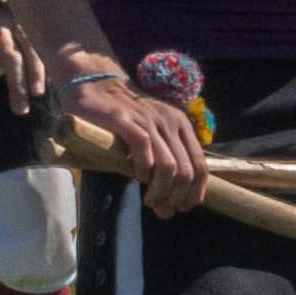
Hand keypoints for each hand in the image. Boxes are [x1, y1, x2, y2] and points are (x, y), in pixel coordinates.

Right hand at [60, 51, 209, 209]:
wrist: (94, 85)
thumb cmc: (123, 118)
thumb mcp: (150, 138)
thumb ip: (160, 168)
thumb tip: (168, 209)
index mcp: (181, 125)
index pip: (200, 165)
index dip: (196, 191)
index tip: (185, 207)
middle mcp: (169, 122)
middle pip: (186, 170)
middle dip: (178, 196)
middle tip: (164, 208)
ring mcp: (148, 120)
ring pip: (168, 165)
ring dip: (161, 189)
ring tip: (150, 200)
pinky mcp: (124, 120)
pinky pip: (143, 148)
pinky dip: (143, 169)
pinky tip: (138, 178)